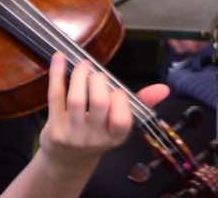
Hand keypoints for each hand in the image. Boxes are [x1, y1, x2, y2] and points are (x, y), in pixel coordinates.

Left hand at [35, 53, 168, 167]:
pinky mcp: (54, 127)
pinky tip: (59, 58)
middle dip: (99, 82)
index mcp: (116, 136)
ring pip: (76, 99)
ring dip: (80, 76)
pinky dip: (57, 75)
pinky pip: (55, 97)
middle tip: (97, 74)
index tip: (116, 89)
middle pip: (99, 104)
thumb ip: (140, 104)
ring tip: (83, 65)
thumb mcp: (119, 125)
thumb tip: (164, 88)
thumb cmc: (97, 134)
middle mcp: (95, 137)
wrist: (67, 158)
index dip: (119, 99)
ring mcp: (73, 133)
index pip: (122, 118)